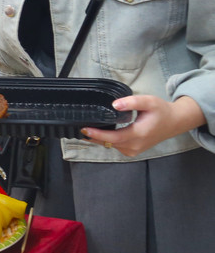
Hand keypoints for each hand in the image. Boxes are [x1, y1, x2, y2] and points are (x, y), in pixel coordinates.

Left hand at [83, 94, 206, 156]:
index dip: (97, 134)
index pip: (113, 137)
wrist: (174, 122)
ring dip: (99, 139)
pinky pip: (115, 146)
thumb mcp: (149, 101)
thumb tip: (114, 104)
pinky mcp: (133, 150)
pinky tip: (99, 133)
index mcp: (138, 134)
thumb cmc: (161, 111)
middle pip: (109, 143)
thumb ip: (131, 102)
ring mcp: (134, 150)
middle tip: (78, 127)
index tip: (84, 129)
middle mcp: (135, 145)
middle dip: (93, 136)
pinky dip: (106, 140)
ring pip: (111, 146)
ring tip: (86, 129)